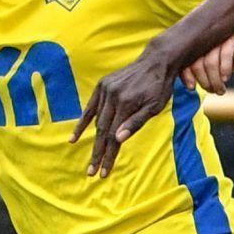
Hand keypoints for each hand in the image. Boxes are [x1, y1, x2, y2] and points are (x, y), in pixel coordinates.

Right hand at [71, 47, 176, 177]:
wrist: (156, 61)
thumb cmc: (159, 87)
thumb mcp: (154, 107)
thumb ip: (136, 123)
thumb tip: (118, 140)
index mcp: (126, 104)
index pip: (114, 137)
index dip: (108, 156)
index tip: (103, 173)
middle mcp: (112, 97)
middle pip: (103, 132)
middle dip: (98, 154)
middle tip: (92, 173)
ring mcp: (105, 90)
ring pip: (97, 122)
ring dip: (93, 142)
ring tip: (91, 161)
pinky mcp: (102, 85)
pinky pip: (90, 108)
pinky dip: (83, 123)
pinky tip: (74, 138)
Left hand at [180, 34, 233, 93]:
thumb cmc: (224, 61)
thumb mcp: (210, 68)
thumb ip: (199, 74)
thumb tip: (191, 88)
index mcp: (195, 48)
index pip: (185, 62)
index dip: (186, 76)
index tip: (191, 88)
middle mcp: (204, 43)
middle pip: (197, 64)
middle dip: (204, 82)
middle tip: (212, 91)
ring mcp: (217, 41)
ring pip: (210, 62)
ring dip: (215, 80)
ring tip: (221, 90)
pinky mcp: (231, 40)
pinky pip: (226, 55)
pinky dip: (225, 69)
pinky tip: (226, 79)